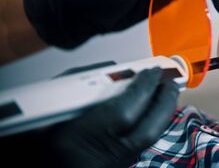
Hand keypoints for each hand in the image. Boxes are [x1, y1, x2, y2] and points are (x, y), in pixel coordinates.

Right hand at [51, 68, 178, 167]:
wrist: (42, 166)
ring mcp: (112, 165)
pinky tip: (153, 111)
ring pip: (149, 140)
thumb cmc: (38, 138)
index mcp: (79, 139)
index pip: (123, 112)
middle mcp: (100, 157)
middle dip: (164, 103)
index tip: (151, 71)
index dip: (142, 88)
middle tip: (170, 82)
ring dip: (162, 114)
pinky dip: (152, 124)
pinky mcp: (118, 165)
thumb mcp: (48, 106)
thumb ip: (78, 84)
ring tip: (166, 94)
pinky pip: (142, 144)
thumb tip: (111, 70)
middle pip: (147, 131)